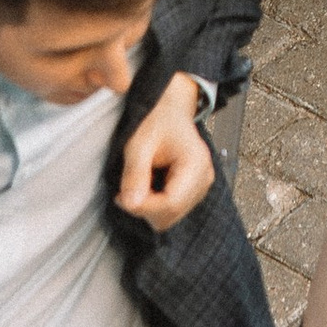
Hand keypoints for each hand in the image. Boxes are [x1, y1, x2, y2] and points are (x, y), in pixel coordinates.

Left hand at [116, 73, 215, 231]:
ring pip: (171, 217)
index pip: (171, 204)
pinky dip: (156, 205)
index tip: (122, 197)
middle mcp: (204, 178)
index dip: (144, 207)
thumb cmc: (156, 120)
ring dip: (150, 208)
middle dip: (145, 208)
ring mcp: (202, 185)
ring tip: (138, 184)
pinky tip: (149, 186)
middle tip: (127, 189)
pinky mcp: (194, 191)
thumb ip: (135, 174)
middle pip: (171, 214)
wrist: (169, 109)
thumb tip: (131, 205)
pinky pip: (172, 211)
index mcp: (196, 163)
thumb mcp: (140, 143)